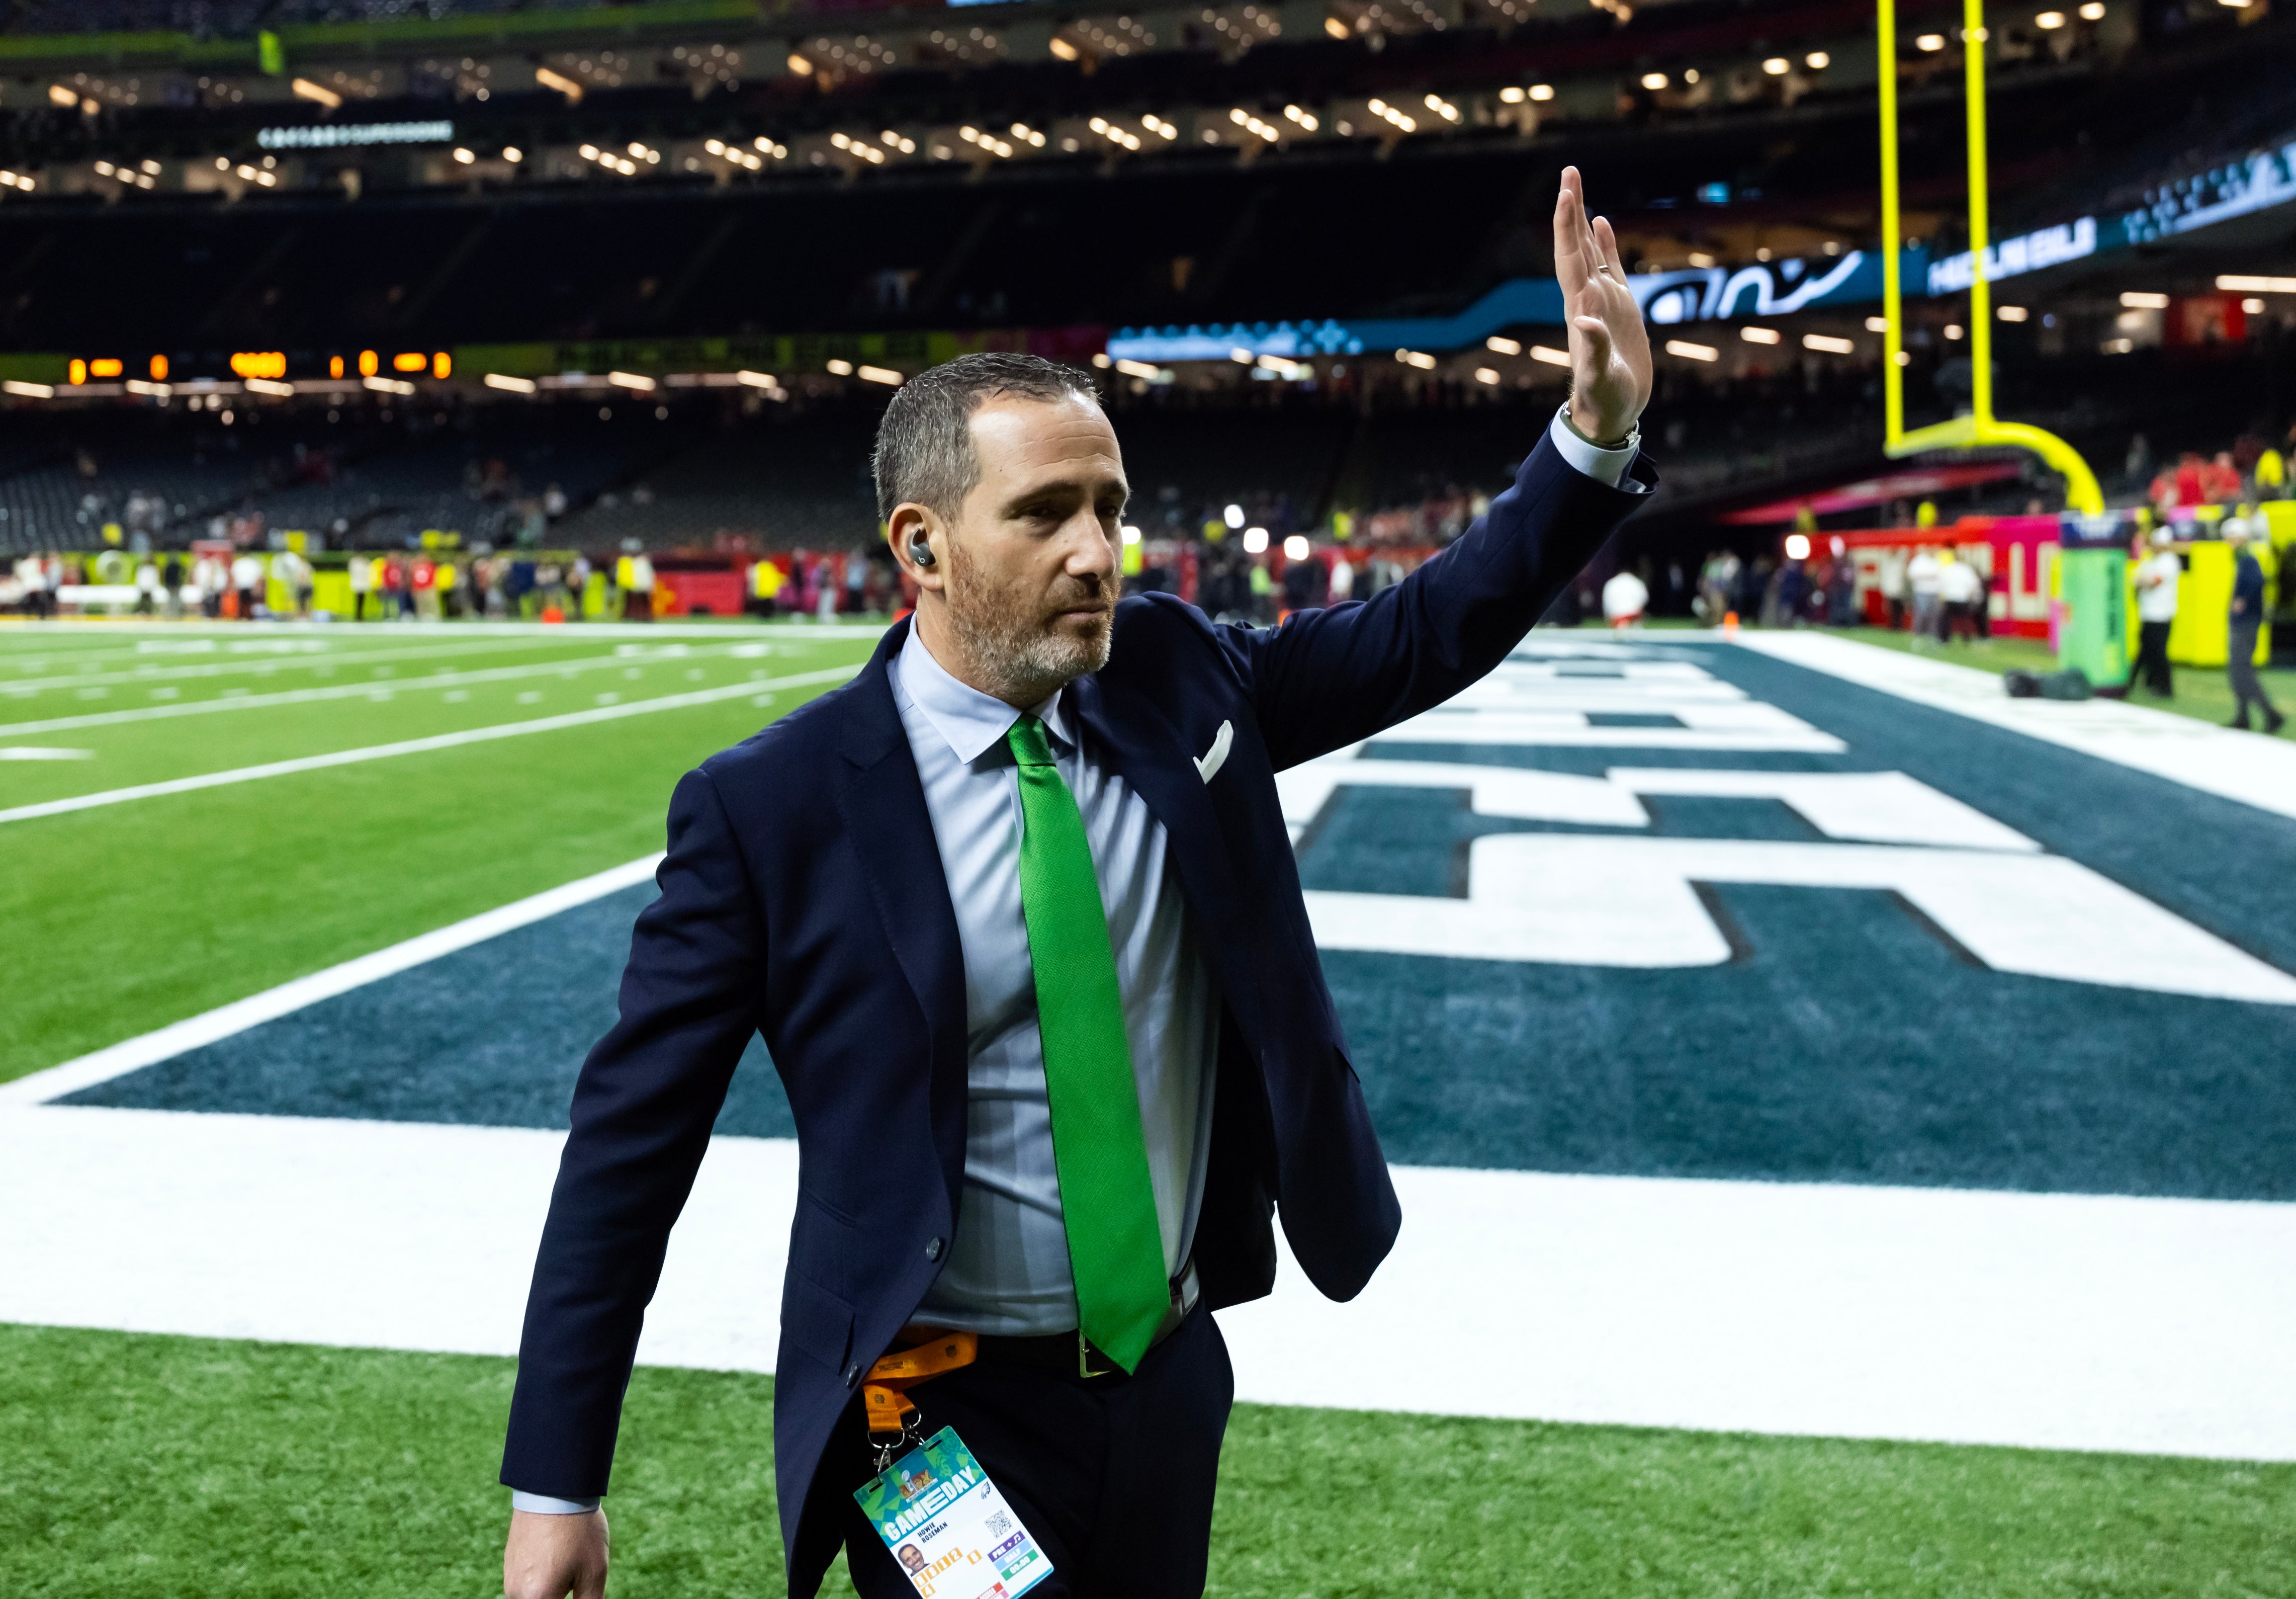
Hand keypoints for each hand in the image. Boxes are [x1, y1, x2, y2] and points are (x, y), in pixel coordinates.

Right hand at [504, 1507, 608, 1598]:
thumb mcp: (594, 1571)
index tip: (579, 1586)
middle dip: (560, 1594)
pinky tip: (558, 1554)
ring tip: (568, 1560)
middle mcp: (516, 1592)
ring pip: (533, 1595)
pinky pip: (526, 1581)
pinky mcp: (509, 1561)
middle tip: (575, 1571)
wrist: (554, 1488)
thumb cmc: (578, 1531)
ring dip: (551, 1588)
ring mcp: (509, 1576)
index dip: (571, 1598)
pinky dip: (542, 1576)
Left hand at [1553, 166, 1653, 446]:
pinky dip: (1604, 244)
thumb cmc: (1603, 401)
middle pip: (1576, 245)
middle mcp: (1588, 299)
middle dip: (1572, 208)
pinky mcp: (1619, 309)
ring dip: (1583, 219)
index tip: (1565, 193)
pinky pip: (1610, 267)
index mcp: (1581, 309)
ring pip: (1590, 251)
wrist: (1610, 415)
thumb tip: (1584, 317)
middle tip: (1569, 170)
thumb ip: (1594, 349)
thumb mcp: (1599, 378)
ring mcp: (1603, 301)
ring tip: (1577, 186)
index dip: (1566, 227)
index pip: (1570, 259)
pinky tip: (1601, 223)